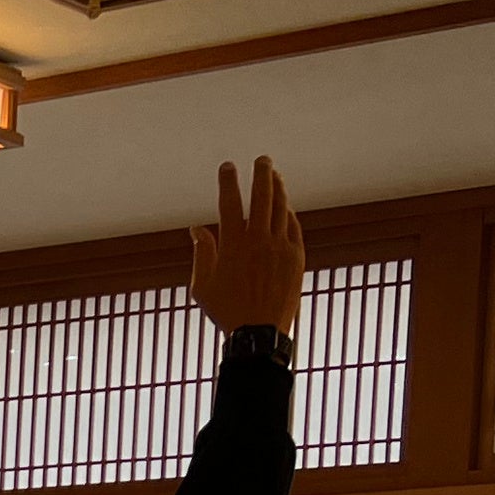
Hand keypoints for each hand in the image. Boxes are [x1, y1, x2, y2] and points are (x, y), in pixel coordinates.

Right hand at [190, 156, 302, 336]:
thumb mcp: (202, 285)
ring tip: (275, 175)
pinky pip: (293, 227)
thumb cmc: (226, 311)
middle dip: (261, 174)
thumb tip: (197, 230)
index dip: (228, 182)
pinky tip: (285, 206)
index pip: (230, 204)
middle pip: (261, 197)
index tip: (227, 167)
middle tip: (262, 160)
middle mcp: (258, 241)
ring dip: (278, 188)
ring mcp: (280, 247)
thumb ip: (202, 253)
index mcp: (232, 246)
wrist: (259, 334)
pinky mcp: (296, 257)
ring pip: (280, 208)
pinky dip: (288, 213)